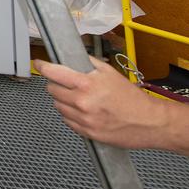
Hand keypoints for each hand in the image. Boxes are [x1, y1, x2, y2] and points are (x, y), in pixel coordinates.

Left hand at [34, 56, 169, 149]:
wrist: (149, 122)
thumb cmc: (132, 98)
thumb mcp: (110, 73)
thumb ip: (88, 63)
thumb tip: (72, 56)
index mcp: (86, 84)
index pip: (53, 73)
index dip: (43, 67)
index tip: (38, 64)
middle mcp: (82, 102)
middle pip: (52, 90)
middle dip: (57, 84)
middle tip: (68, 84)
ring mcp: (83, 119)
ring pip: (58, 106)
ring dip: (63, 101)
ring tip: (79, 99)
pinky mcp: (87, 133)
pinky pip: (67, 121)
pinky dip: (71, 115)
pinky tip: (84, 111)